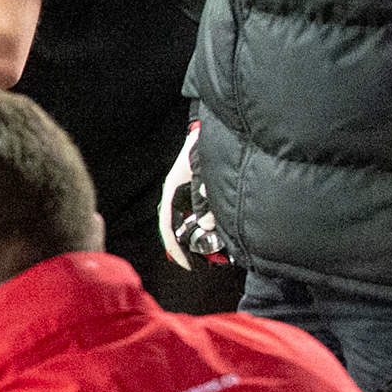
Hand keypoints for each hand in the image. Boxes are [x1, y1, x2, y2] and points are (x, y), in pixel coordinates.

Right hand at [159, 120, 229, 270]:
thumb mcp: (200, 172)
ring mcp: (192, 192)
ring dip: (204, 236)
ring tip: (217, 250)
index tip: (187, 263)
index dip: (175, 247)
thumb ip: (202, 198)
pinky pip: (206, 213)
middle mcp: (180, 194)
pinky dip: (212, 225)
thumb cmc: (203, 145)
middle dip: (191, 245)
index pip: (167, 226)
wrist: (215, 128)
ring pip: (194, 221)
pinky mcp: (205, 190)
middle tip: (205, 261)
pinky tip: (224, 231)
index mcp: (172, 190)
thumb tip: (206, 224)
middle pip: (179, 227)